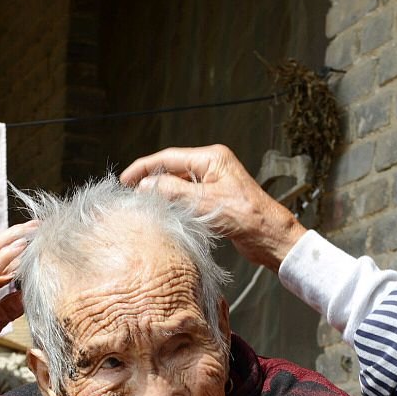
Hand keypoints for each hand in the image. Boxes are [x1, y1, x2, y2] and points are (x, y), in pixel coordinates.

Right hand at [119, 145, 306, 270]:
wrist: (271, 238)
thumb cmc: (248, 218)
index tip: (125, 180)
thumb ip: (174, 192)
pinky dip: (174, 204)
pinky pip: (188, 198)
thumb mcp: (206, 203)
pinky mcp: (215, 200)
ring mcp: (214, 183)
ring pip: (179, 185)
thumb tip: (145, 186)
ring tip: (143, 205)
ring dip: (162, 194)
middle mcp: (212, 167)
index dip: (144, 168)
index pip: (168, 158)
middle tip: (130, 195)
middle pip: (172, 169)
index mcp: (212, 158)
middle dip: (151, 181)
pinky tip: (164, 213)